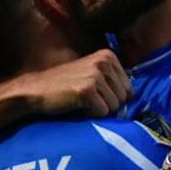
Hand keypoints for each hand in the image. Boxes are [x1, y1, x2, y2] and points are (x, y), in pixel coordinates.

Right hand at [16, 49, 131, 116]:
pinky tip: (77, 105)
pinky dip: (91, 114)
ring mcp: (96, 75)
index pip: (129, 88)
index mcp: (108, 55)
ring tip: (82, 101)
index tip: (96, 95)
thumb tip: (134, 97)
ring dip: (99, 110)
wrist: (37, 90)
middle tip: (88, 100)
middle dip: (108, 105)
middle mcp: (104, 62)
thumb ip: (112, 80)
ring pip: (114, 107)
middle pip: (123, 98)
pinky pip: (102, 112)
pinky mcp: (87, 90)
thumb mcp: (92, 73)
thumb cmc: (65, 85)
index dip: (114, 98)